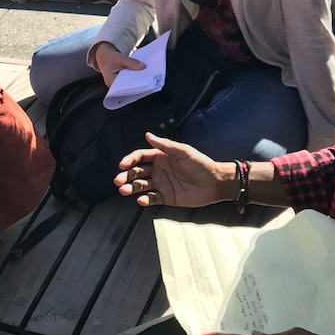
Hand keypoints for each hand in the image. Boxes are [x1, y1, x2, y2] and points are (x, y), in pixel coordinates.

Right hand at [93, 41, 144, 86]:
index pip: (124, 86)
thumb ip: (131, 62)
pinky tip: (140, 76)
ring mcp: (116, 85)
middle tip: (147, 79)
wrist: (103, 55)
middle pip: (126, 87)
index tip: (143, 80)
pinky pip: (127, 82)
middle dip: (136, 83)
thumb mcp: (120, 57)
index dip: (134, 84)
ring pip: (127, 85)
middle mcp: (112, 85)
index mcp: (110, 80)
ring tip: (145, 78)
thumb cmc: (109, 57)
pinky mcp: (119, 82)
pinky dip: (133, 79)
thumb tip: (143, 67)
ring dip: (135, 81)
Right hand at [115, 133, 232, 207]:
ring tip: (124, 191)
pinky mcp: (166, 197)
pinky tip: (140, 200)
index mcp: (160, 156)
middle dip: (126, 175)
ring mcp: (161, 184)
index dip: (130, 160)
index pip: (140, 157)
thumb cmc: (201, 164)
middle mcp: (158, 170)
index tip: (122, 164)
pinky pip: (152, 198)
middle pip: (137, 172)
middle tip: (119, 180)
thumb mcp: (183, 151)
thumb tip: (148, 135)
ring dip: (131, 188)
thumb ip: (165, 145)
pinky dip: (145, 199)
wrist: (215, 183)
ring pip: (141, 186)